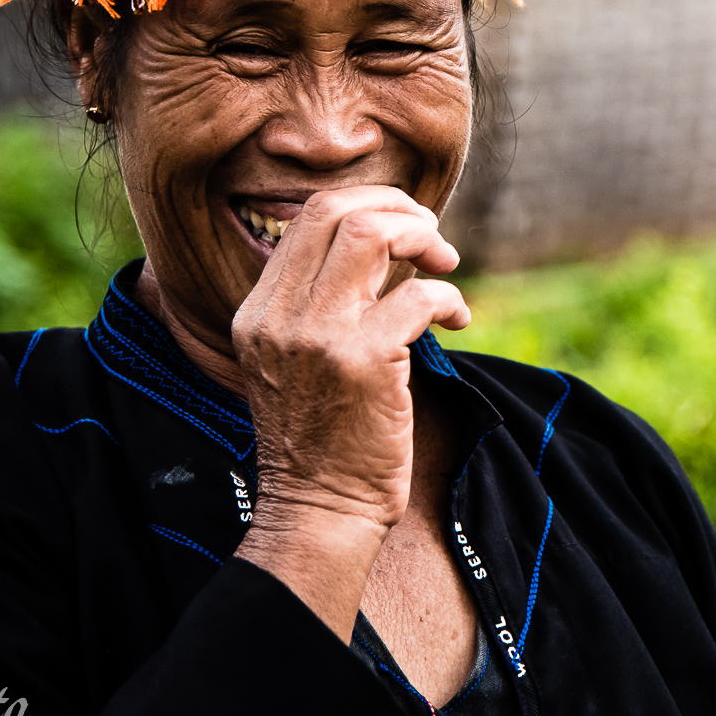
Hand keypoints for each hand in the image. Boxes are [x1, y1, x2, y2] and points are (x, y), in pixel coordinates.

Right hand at [229, 186, 468, 637]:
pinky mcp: (363, 361)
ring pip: (373, 234)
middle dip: (398, 208)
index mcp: (258, 312)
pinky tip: (457, 318)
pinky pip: (418, 294)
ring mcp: (318, 336)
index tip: (404, 226)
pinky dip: (449, 296)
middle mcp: (279, 317)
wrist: (320, 510)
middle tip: (433, 237)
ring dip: (424, 239)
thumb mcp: (295, 361)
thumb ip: (319, 304)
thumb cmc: (323, 437)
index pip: (309, 217)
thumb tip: (385, 242)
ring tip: (446, 263)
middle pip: (338, 211)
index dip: (368, 205)